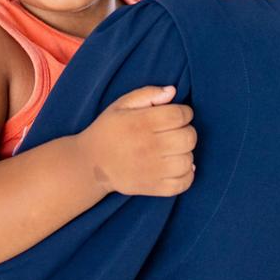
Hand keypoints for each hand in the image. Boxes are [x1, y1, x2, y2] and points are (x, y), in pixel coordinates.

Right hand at [77, 86, 196, 196]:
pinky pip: (183, 184)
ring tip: (174, 150)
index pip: (180, 115)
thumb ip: (147, 94)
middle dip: (187, 131)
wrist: (91, 164)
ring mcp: (152, 170)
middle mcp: (149, 146)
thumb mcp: (122, 105)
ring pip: (188, 160)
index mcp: (141, 122)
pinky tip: (177, 167)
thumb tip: (172, 92)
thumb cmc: (109, 130)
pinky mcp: (152, 188)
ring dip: (185, 153)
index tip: (177, 115)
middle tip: (175, 132)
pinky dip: (187, 176)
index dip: (184, 112)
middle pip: (188, 138)